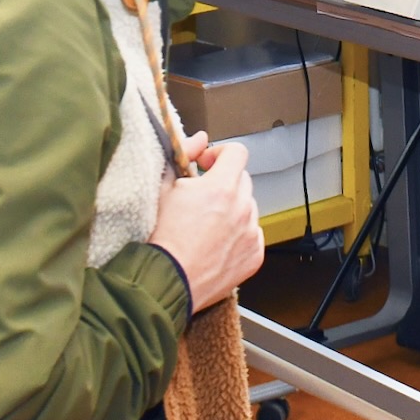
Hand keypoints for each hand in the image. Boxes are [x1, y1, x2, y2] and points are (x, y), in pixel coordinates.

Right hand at [148, 137, 262, 309]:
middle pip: (242, 180)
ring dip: (233, 209)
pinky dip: (239, 235)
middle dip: (224, 183)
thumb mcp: (165, 187)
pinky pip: (253, 234)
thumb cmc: (164, 237)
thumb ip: (183, 155)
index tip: (208, 164)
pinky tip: (218, 243)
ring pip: (248, 207)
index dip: (220, 153)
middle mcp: (242, 208)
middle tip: (203, 197)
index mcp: (221, 187)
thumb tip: (198, 140)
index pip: (237, 152)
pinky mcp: (255, 254)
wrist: (169, 279)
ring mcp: (251, 233)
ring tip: (209, 225)